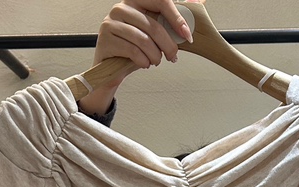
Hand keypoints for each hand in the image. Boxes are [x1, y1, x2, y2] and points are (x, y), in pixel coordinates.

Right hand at [78, 1, 202, 114]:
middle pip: (153, 25)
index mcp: (135, 1)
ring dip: (155, 56)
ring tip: (156, 61)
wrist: (109, 67)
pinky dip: (143, 61)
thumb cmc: (132, 49)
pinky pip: (132, 51)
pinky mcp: (105, 40)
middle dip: (168, 45)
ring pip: (143, 40)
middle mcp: (121, 8)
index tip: (187, 35)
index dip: (176, 19)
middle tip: (173, 56)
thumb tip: (193, 14)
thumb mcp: (151, 35)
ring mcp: (111, 23)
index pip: (160, 1)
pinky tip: (144, 64)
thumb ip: (167, 25)